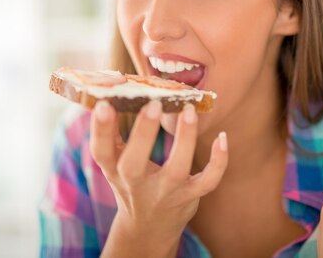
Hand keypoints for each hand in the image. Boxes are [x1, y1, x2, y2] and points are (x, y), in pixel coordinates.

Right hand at [89, 100, 228, 242]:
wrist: (147, 228)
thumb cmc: (131, 183)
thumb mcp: (115, 163)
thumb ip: (111, 133)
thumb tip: (109, 95)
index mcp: (114, 169)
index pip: (101, 151)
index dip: (100, 129)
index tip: (103, 104)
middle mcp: (136, 183)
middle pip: (133, 164)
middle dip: (143, 134)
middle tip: (153, 104)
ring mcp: (164, 192)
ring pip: (176, 169)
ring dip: (185, 139)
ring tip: (189, 111)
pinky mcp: (189, 196)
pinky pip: (208, 181)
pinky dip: (219, 161)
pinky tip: (222, 137)